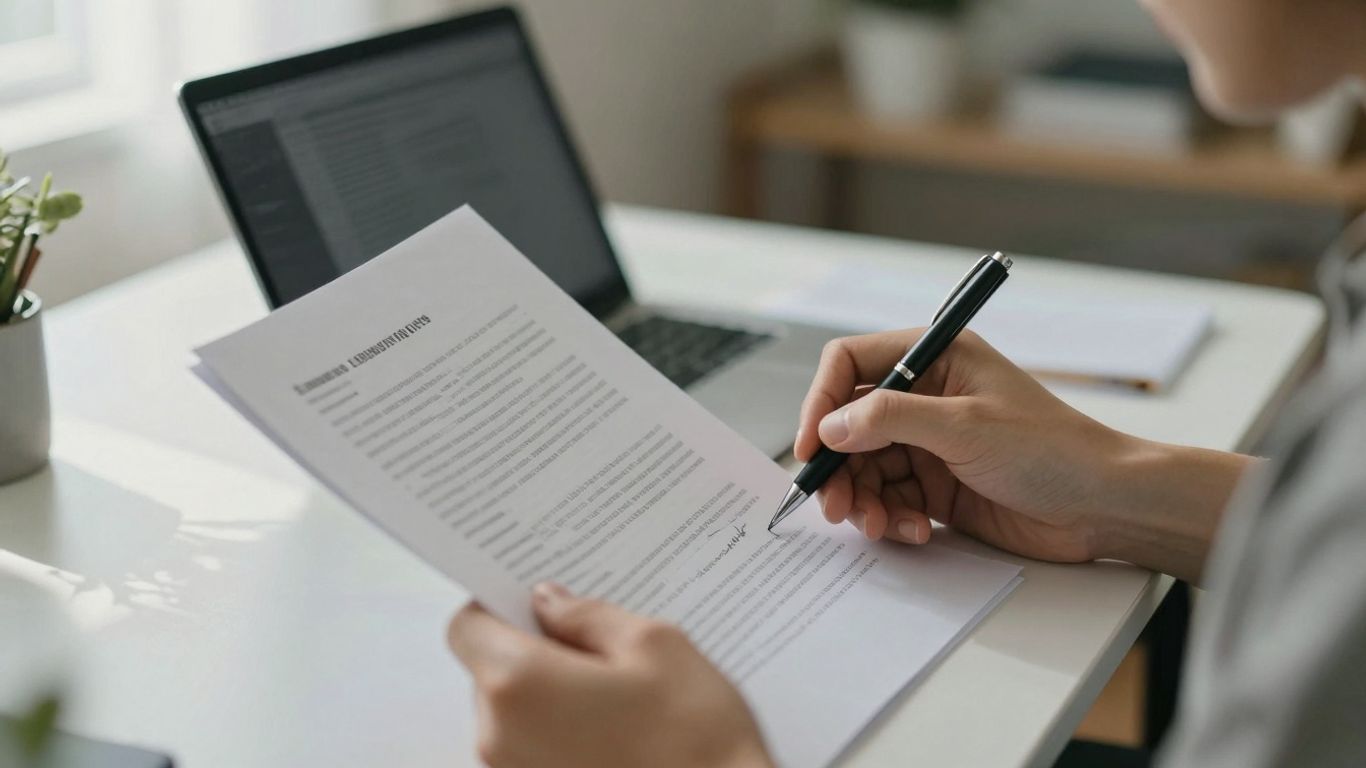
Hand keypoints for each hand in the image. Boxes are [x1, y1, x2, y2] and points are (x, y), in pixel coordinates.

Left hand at [447, 583, 773, 767]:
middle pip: (490, 671)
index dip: (500, 607)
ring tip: (621, 697)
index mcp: (518, 684)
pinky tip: (619, 732)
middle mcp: (499, 737)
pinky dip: (563, 732)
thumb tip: (549, 603)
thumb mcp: (654, 647)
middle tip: (601, 649)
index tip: (540, 604)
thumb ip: (588, 617)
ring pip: (515, 713)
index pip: (467, 627)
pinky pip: (534, 749)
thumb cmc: (695, 738)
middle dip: (535, 652)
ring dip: (552, 695)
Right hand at [797, 329, 1135, 562]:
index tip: (810, 446)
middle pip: (850, 424)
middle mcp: (926, 396)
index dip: (822, 401)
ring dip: (862, 499)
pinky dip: (892, 518)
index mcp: (936, 358)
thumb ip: (890, 419)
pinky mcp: (938, 486)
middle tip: (835, 505)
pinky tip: (915, 532)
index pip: (851, 364)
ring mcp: (930, 443)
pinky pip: (891, 499)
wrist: (1103, 506)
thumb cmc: (1052, 449)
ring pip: (864, 468)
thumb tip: (831, 426)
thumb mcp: (964, 426)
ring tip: (878, 525)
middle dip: (838, 466)